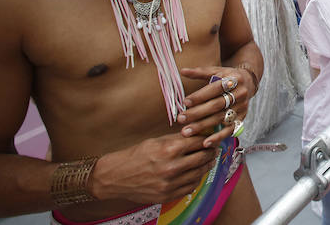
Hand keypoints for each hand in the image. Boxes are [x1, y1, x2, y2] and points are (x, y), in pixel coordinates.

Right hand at [90, 133, 218, 203]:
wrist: (116, 177)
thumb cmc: (135, 156)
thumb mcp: (156, 141)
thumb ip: (178, 139)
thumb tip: (197, 133)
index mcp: (169, 150)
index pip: (198, 142)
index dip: (207, 139)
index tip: (211, 137)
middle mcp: (172, 167)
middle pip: (202, 157)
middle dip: (210, 152)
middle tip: (213, 149)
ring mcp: (170, 184)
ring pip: (199, 173)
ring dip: (206, 166)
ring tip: (207, 160)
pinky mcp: (168, 195)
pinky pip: (190, 187)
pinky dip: (196, 179)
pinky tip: (196, 173)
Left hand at [177, 66, 255, 146]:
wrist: (249, 82)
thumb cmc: (228, 77)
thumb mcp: (217, 71)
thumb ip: (199, 72)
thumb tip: (182, 70)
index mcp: (233, 79)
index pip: (215, 88)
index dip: (200, 96)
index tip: (184, 102)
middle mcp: (240, 93)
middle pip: (216, 105)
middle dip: (197, 113)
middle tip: (180, 119)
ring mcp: (241, 107)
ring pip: (220, 118)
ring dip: (203, 126)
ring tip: (186, 131)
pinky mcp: (242, 119)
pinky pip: (229, 130)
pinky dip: (218, 137)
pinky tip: (205, 143)